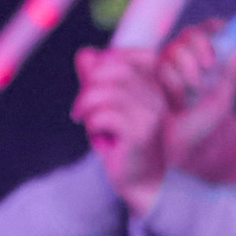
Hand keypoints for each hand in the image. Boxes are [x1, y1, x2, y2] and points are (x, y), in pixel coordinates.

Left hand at [72, 46, 173, 213]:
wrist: (140, 182)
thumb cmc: (122, 143)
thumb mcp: (106, 105)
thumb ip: (96, 78)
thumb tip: (85, 54)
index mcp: (152, 84)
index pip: (120, 57)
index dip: (98, 66)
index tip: (89, 87)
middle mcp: (156, 95)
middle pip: (113, 69)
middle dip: (88, 85)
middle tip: (79, 108)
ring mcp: (150, 114)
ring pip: (106, 92)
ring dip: (86, 106)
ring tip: (84, 121)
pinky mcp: (140, 133)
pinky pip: (104, 115)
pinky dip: (92, 124)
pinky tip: (97, 136)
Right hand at [160, 22, 235, 189]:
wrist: (173, 146)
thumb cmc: (198, 126)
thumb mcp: (221, 103)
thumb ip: (232, 78)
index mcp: (200, 60)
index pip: (206, 31)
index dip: (212, 26)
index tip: (223, 28)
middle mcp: (182, 58)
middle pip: (190, 34)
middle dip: (202, 46)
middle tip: (209, 64)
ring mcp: (164, 64)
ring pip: (177, 50)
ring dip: (189, 73)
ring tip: (191, 99)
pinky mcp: (149, 75)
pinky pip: (164, 68)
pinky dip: (175, 86)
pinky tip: (176, 103)